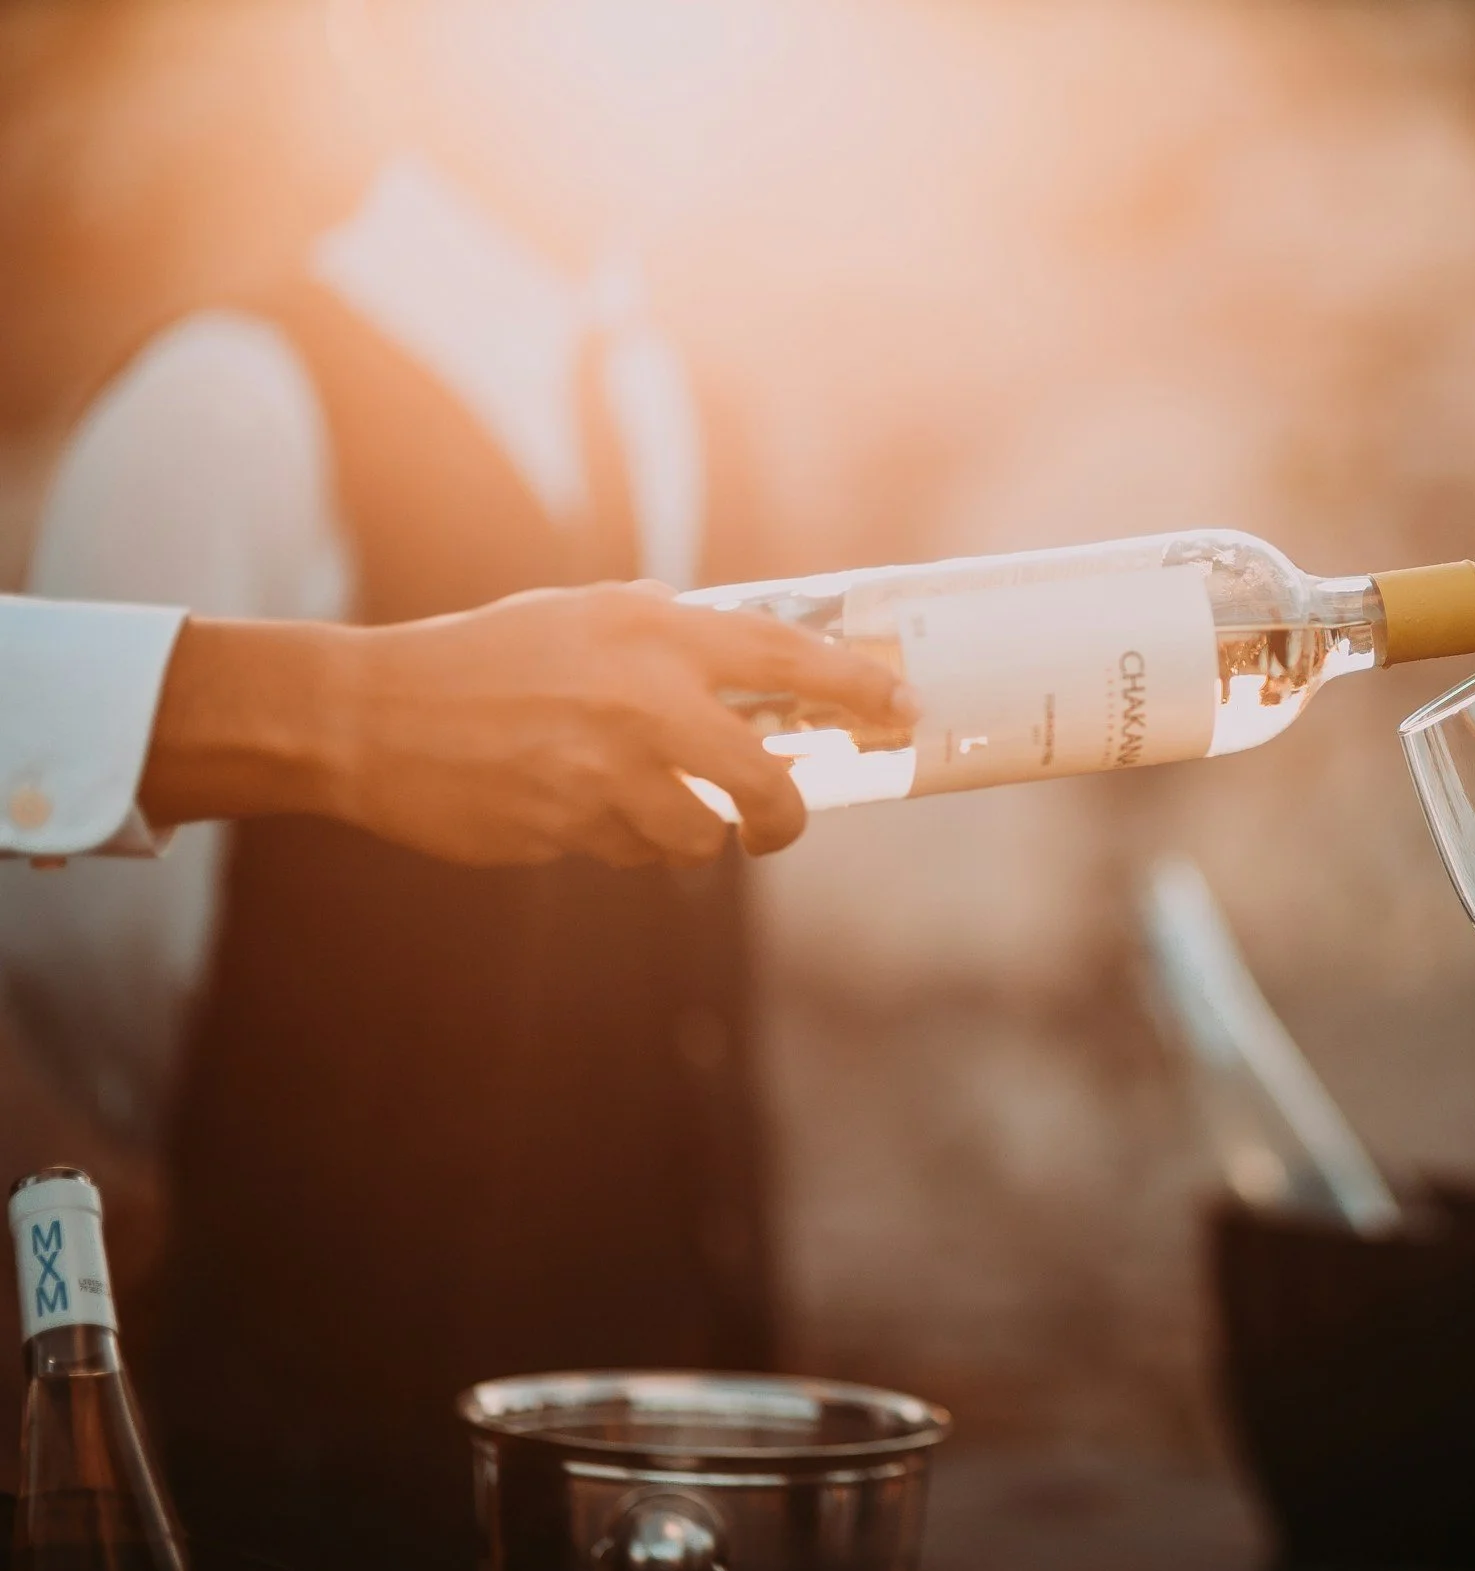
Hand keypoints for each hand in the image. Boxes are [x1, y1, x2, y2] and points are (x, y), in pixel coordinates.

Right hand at [142, 583, 911, 866]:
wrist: (373, 715)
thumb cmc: (488, 658)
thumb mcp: (584, 616)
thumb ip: (668, 634)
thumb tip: (762, 662)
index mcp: (653, 630)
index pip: (789, 660)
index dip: (858, 689)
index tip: (903, 710)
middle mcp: (643, 700)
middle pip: (768, 784)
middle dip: (788, 816)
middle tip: (783, 820)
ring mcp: (606, 772)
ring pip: (700, 837)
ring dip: (691, 834)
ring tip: (645, 803)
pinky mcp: (569, 829)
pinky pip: (633, 854)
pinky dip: (626, 842)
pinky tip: (579, 809)